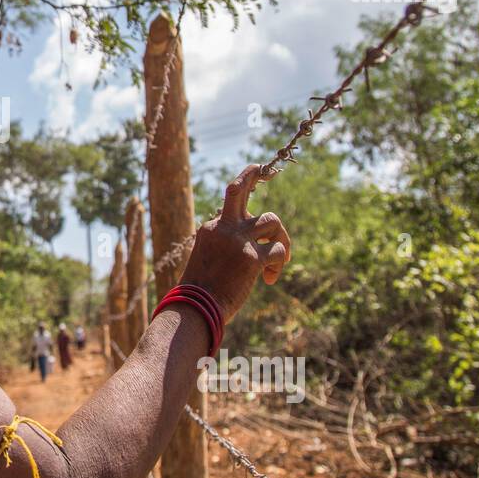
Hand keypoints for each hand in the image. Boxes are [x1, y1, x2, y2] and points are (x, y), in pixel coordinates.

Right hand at [177, 163, 291, 322]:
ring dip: (282, 239)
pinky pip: (279, 250)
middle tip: (262, 169)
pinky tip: (270, 279)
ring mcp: (238, 240)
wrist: (196, 308)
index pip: (230, 203)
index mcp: (210, 228)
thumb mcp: (208, 261)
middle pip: (239, 189)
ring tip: (278, 262)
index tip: (254, 175)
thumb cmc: (201, 292)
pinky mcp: (253, 257)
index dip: (243, 188)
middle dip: (251, 175)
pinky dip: (280, 264)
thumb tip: (255, 246)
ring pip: (273, 221)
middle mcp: (223, 227)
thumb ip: (226, 247)